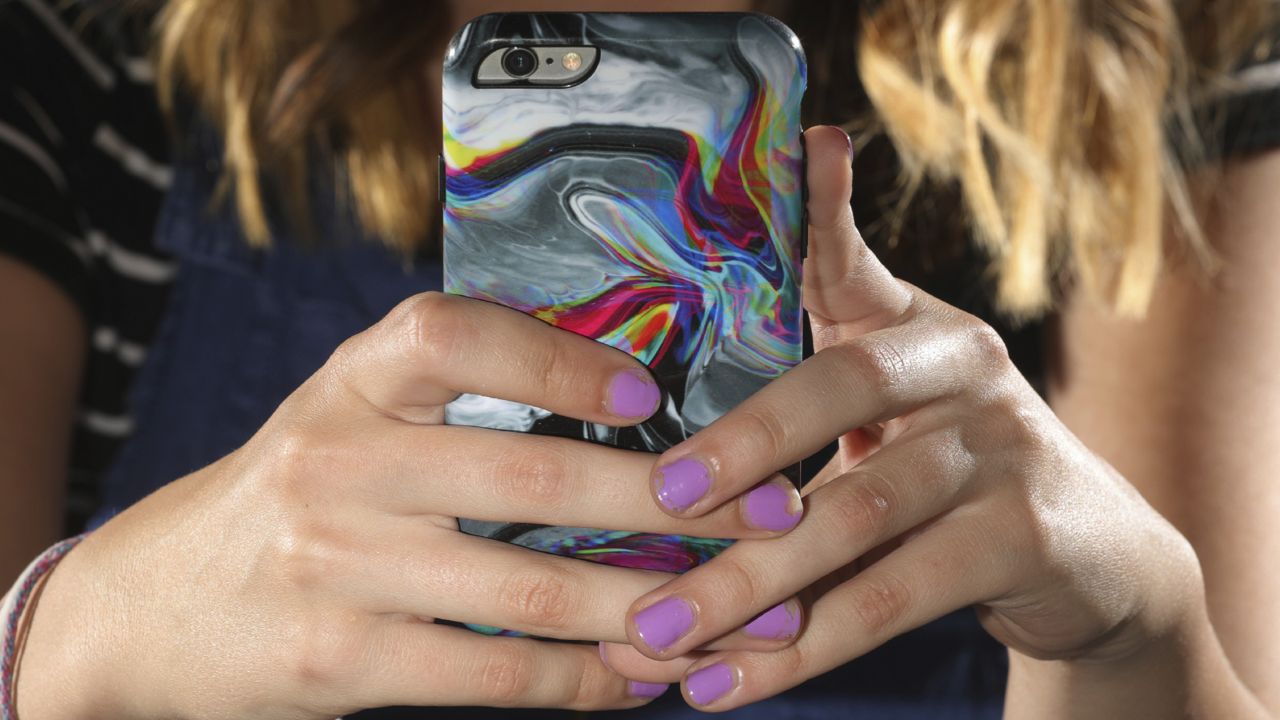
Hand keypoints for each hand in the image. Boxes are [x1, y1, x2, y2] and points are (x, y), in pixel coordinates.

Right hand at [15, 293, 798, 719]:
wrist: (156, 605)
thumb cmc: (297, 495)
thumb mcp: (352, 419)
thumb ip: (456, 400)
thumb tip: (631, 401)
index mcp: (353, 382)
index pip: (453, 336)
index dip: (559, 358)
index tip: (651, 394)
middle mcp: (340, 460)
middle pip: (532, 477)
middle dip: (674, 504)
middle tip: (776, 517)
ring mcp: (337, 565)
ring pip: (533, 590)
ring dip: (655, 608)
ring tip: (746, 616)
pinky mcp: (340, 660)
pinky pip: (495, 674)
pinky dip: (586, 680)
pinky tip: (644, 677)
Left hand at [599, 126, 1201, 709]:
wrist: (1090, 559)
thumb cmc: (950, 474)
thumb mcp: (892, 412)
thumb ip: (808, 385)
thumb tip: (686, 395)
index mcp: (913, 327)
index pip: (850, 257)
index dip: (814, 212)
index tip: (791, 158)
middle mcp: (962, 368)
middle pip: (839, 391)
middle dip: (740, 448)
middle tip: (655, 503)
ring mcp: (1001, 449)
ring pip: (858, 513)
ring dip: (747, 583)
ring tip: (658, 633)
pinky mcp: (1023, 537)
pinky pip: (894, 597)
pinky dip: (803, 650)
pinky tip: (729, 684)